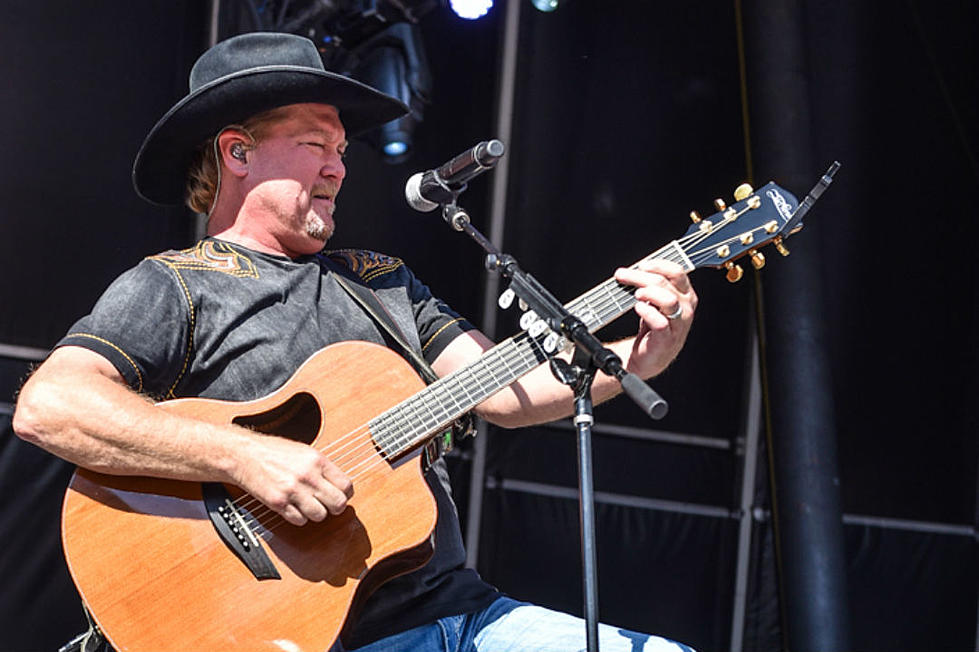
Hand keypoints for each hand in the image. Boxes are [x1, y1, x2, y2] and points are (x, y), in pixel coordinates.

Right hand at [231, 432, 353, 525]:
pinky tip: (294, 507)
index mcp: (317, 460)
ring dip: (316, 513)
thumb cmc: (273, 451)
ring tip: (309, 505)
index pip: (346, 485)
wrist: (244, 455)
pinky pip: (300, 520)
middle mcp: (308, 475)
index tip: (341, 495)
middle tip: (328, 504)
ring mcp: (293, 490)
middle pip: (338, 504)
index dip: (346, 494)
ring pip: (320, 515)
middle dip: (335, 507)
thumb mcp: (304, 451)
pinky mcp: (279, 503)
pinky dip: (299, 517)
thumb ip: (322, 468)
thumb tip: (341, 485)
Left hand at [614, 259, 696, 378]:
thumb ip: (650, 285)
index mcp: (685, 294)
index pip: (677, 272)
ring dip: (649, 292)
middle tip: (622, 275)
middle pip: (665, 283)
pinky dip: (647, 312)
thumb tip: (631, 270)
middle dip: (640, 276)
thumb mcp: (655, 301)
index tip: (640, 265)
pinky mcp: (668, 338)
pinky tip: (638, 307)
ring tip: (635, 293)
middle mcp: (685, 307)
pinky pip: (660, 322)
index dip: (658, 265)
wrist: (649, 356)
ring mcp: (679, 324)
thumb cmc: (653, 326)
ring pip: (668, 300)